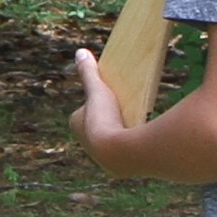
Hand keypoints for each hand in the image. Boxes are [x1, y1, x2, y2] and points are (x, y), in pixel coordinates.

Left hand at [69, 48, 126, 170]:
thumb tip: (80, 51)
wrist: (119, 153)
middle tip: (123, 105)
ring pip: (110, 137)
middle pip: (98, 123)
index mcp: (75, 123)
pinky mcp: (117, 165)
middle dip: (108, 116)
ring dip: (120, 129)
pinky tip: (140, 135)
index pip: (85, 108)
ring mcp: (100, 155)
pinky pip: (122, 148)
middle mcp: (85, 142)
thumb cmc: (104, 118)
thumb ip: (88, 72)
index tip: (110, 93)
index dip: (97, 100)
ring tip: (134, 119)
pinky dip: (128, 141)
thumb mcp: (97, 89)